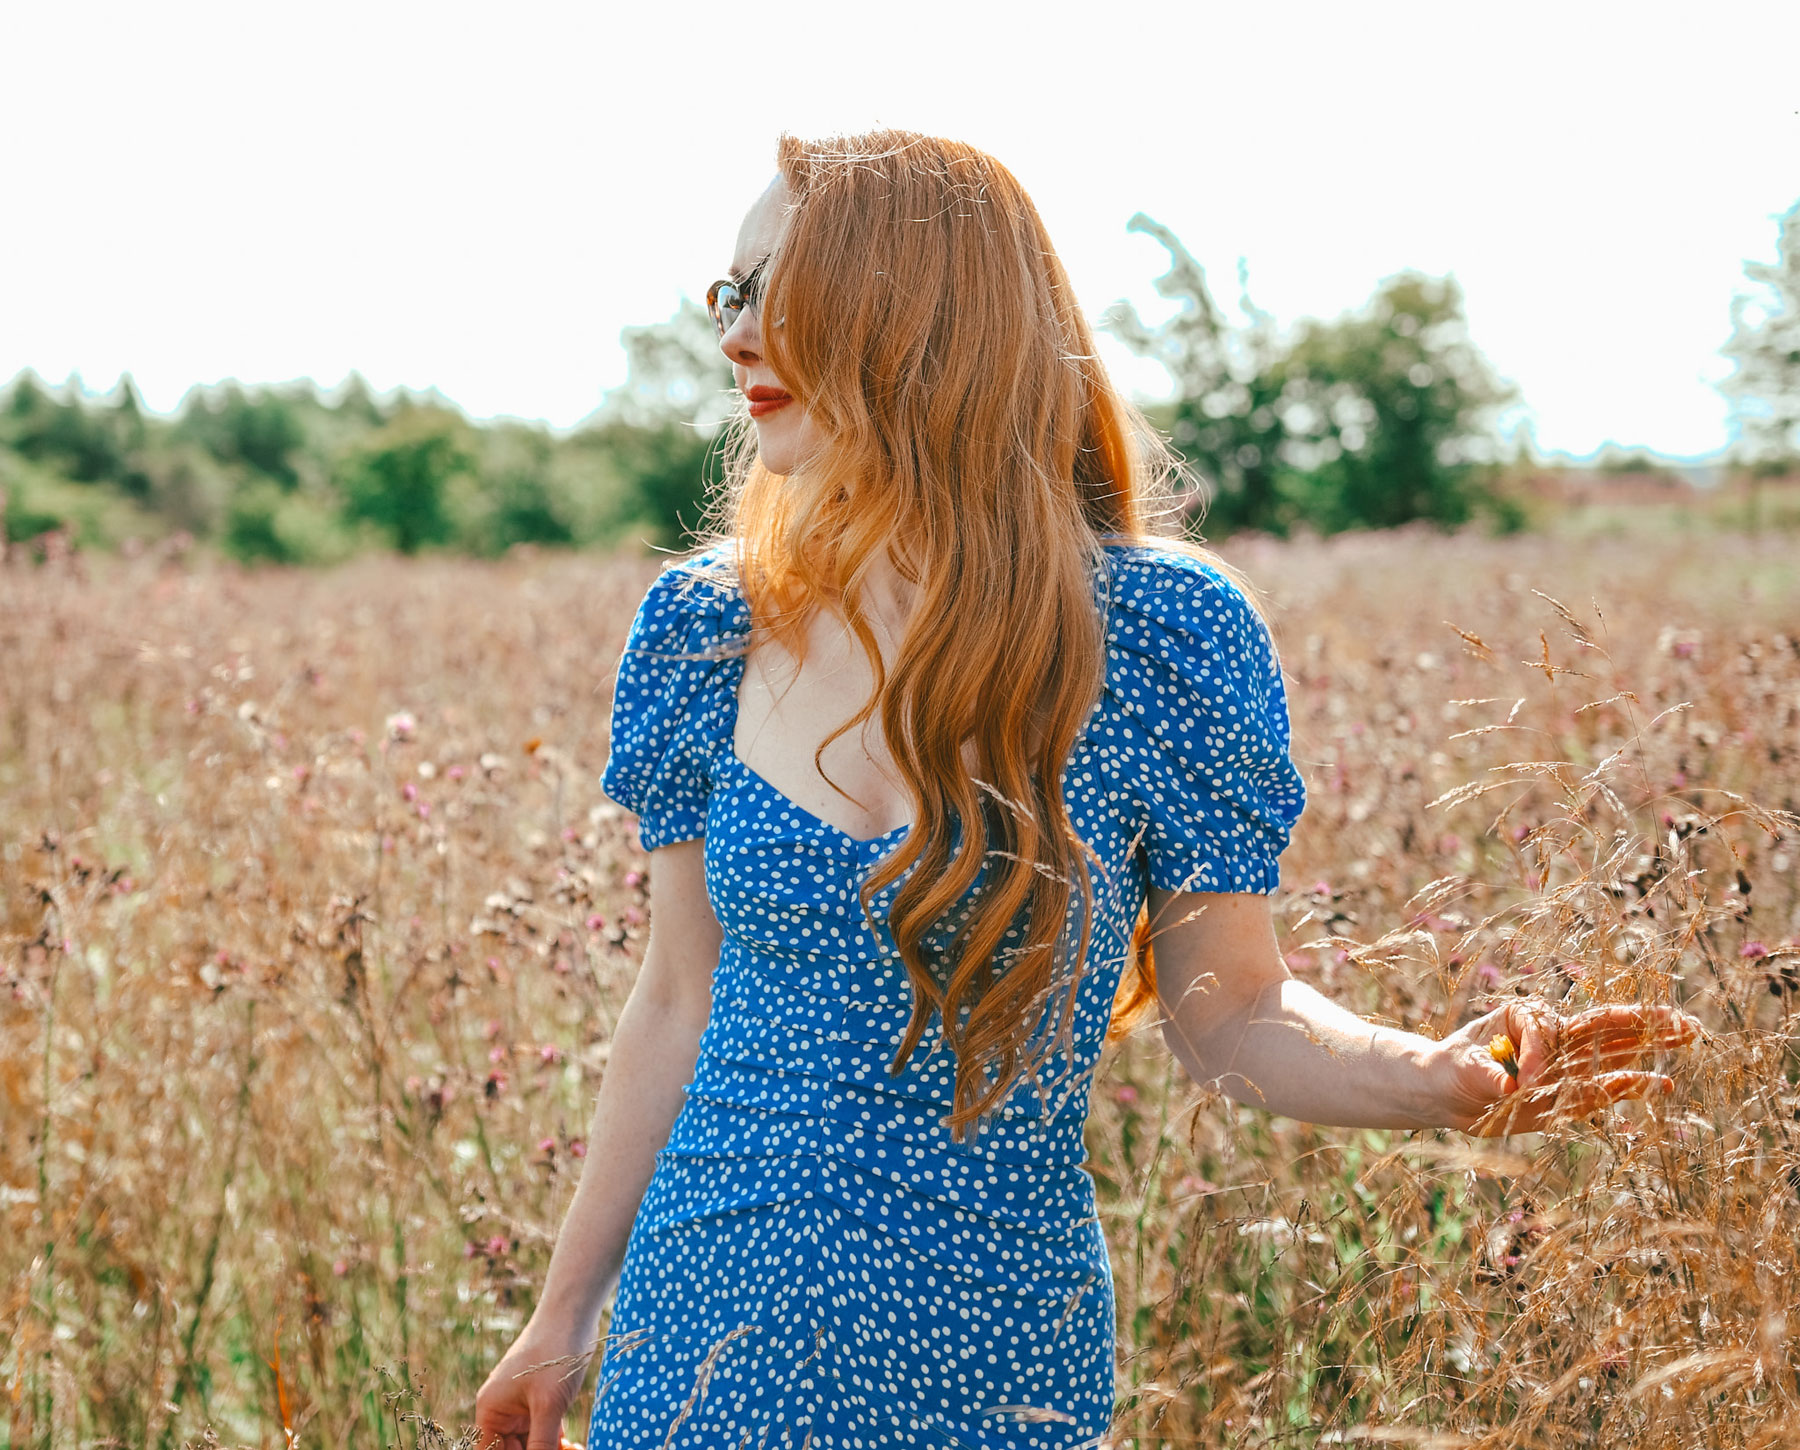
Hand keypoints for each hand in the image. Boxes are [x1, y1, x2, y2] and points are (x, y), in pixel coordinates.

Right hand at [473, 1316, 595, 1449]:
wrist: (573, 1313)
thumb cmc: (555, 1352)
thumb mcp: (549, 1406)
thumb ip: (541, 1443)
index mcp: (491, 1410)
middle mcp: (502, 1409)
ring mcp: (522, 1404)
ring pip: (530, 1443)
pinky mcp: (542, 1399)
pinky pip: (544, 1430)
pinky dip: (556, 1442)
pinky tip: (573, 1446)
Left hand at [1431, 998, 1700, 1135]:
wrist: (1446, 1094)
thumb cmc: (1452, 1067)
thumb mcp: (1462, 1065)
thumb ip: (1489, 1073)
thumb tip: (1511, 1084)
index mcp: (1525, 1019)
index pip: (1549, 1030)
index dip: (1539, 1055)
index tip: (1520, 1083)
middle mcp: (1551, 1039)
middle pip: (1602, 1027)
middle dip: (1641, 1022)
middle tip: (1680, 1019)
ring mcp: (1563, 1066)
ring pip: (1611, 1053)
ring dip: (1647, 1047)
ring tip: (1685, 1038)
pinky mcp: (1566, 1095)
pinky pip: (1603, 1089)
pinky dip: (1630, 1086)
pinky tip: (1661, 1083)